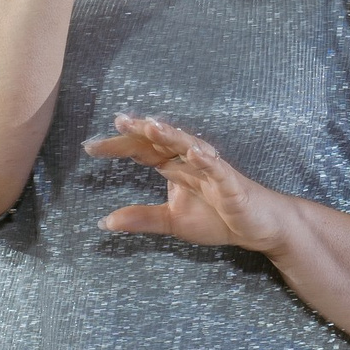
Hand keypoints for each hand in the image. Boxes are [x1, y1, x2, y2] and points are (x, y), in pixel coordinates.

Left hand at [86, 115, 298, 256]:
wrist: (258, 228)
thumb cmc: (218, 218)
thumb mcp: (172, 222)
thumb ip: (141, 219)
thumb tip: (104, 221)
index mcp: (175, 168)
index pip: (143, 152)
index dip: (119, 147)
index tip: (90, 146)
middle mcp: (191, 162)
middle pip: (162, 142)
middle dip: (140, 132)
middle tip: (118, 122)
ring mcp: (213, 170)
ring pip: (189, 147)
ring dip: (171, 135)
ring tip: (151, 125)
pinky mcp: (232, 183)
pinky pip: (219, 170)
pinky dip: (207, 160)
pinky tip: (195, 153)